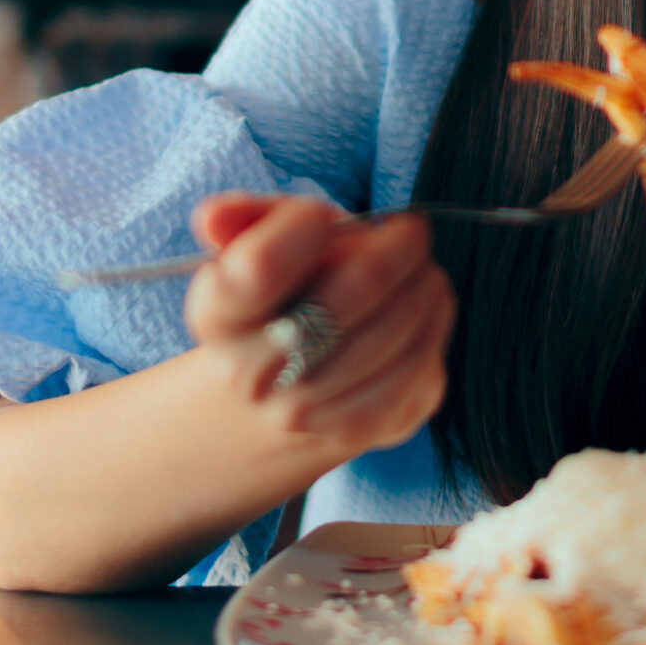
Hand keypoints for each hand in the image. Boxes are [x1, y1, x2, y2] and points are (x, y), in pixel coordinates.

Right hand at [183, 193, 454, 457]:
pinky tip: (430, 307)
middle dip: (390, 254)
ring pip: (387, 336)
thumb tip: (213, 216)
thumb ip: (247, 218)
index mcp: (218, 316)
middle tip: (411, 231)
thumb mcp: (264, 243)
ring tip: (423, 270)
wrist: (289, 381)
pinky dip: (433, 329)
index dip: (297, 229)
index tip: (320, 216)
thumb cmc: (287, 292)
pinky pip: (413, 372)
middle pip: (339, 302)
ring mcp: (300, 411)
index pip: (258, 270)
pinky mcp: (354, 429)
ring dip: (420, 290)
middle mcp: (249, 374)